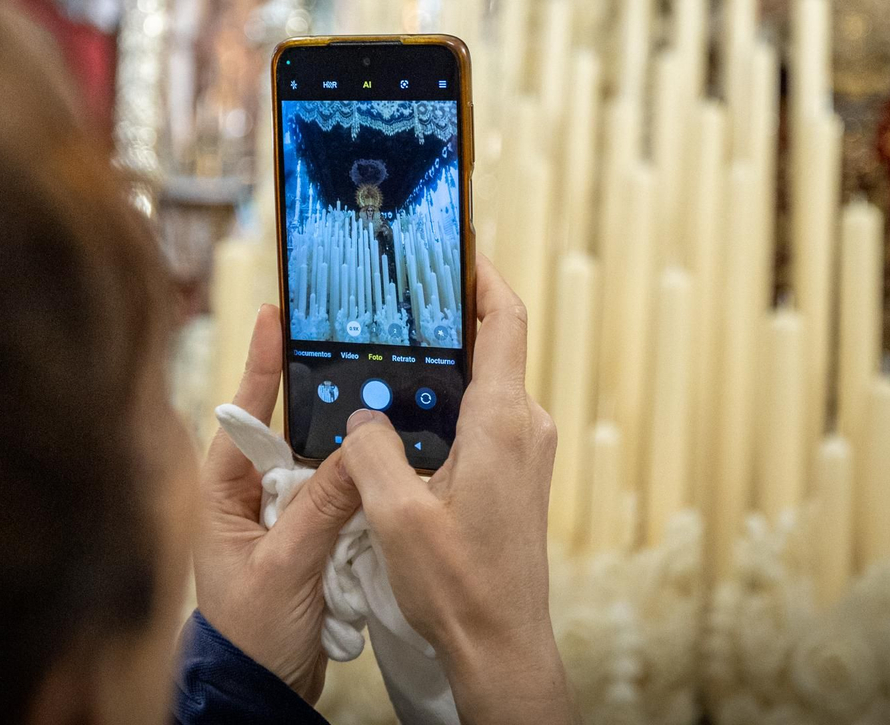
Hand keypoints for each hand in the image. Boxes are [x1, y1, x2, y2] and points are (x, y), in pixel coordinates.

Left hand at [193, 304, 361, 702]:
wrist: (262, 691)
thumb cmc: (252, 635)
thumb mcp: (286, 568)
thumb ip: (322, 508)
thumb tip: (359, 449)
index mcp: (220, 493)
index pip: (244, 415)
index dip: (262, 364)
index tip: (276, 314)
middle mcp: (247, 495)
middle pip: (289, 429)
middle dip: (320, 396)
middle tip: (352, 345)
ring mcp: (277, 515)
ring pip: (318, 461)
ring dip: (345, 445)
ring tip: (380, 400)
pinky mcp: (306, 536)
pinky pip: (335, 495)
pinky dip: (356, 483)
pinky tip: (384, 464)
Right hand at [341, 255, 576, 724]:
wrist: (501, 643)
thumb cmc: (458, 583)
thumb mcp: (394, 511)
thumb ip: (374, 448)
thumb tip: (364, 415)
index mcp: (502, 421)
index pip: (505, 321)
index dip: (483, 276)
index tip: (455, 246)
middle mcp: (524, 427)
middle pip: (493, 345)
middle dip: (449, 317)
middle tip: (400, 295)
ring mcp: (525, 452)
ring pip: (485, 385)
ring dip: (444, 366)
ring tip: (391, 352)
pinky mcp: (516, 475)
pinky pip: (484, 418)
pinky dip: (448, 403)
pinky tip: (404, 416)